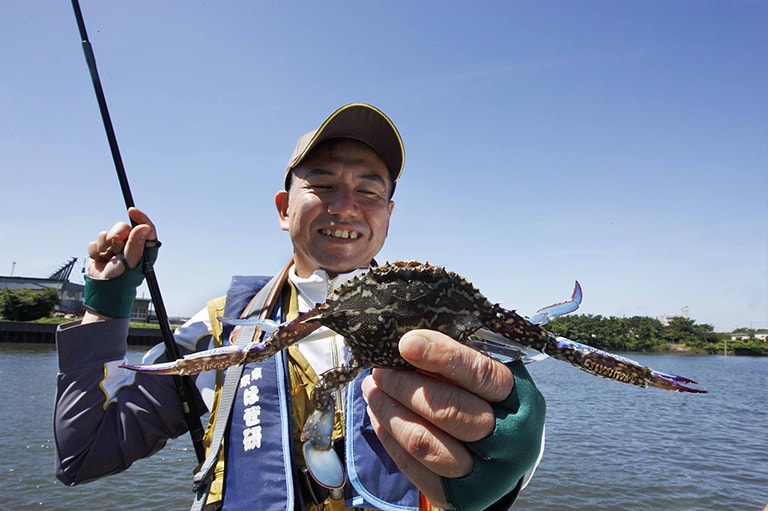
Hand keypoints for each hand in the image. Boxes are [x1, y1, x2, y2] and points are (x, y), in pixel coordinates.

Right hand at [82, 207, 158, 321]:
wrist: (103, 290)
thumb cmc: (122, 278)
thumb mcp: (131, 261)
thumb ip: (136, 244)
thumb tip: (145, 227)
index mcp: (142, 247)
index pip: (145, 228)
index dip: (140, 217)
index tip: (132, 211)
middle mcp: (129, 245)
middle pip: (123, 227)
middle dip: (117, 235)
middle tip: (116, 247)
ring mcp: (114, 247)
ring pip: (106, 233)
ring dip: (104, 245)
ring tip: (108, 258)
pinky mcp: (100, 250)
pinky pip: (94, 242)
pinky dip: (95, 251)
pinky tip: (99, 260)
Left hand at [361, 329, 514, 508]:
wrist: (505, 457)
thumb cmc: (491, 404)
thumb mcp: (489, 378)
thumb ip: (459, 362)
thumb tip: (410, 341)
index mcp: (520, 400)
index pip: (481, 374)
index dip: (442, 356)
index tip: (406, 343)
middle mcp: (509, 439)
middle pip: (449, 411)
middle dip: (405, 387)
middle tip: (380, 371)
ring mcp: (485, 473)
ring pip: (425, 442)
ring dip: (389, 412)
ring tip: (373, 390)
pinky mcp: (459, 495)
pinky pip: (413, 466)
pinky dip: (389, 437)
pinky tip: (379, 416)